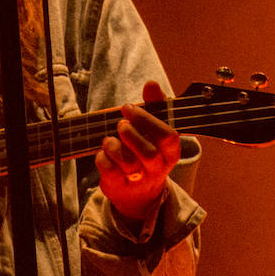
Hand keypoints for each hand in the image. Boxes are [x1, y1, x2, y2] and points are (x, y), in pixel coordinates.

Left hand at [96, 81, 181, 222]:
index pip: (168, 136)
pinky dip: (103, 158)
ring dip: (114, 146)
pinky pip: (110, 172)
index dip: (146, 120)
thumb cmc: (147, 150)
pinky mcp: (121, 187)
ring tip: (109, 139)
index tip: (128, 107)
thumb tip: (152, 84)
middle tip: (120, 124)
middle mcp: (158, 167)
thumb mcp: (154, 129)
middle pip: (149, 153)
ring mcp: (140, 180)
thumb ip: (155, 105)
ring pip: (128, 163)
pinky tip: (104, 151)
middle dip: (130, 134)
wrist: (139, 192)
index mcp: (171, 151)